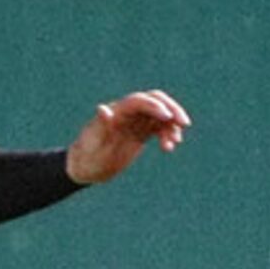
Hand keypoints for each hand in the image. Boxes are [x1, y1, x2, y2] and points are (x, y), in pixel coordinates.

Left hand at [68, 90, 190, 184]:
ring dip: (171, 125)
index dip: (155, 106)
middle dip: (172, 109)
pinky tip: (170, 147)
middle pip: (155, 101)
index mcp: (117, 112)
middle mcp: (128, 113)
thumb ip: (100, 126)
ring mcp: (135, 122)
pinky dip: (167, 134)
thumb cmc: (87, 156)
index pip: (139, 101)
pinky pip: (159, 128)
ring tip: (175, 142)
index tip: (168, 118)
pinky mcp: (140, 133)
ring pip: (160, 115)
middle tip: (184, 124)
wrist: (85, 168)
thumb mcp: (93, 144)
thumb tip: (104, 108)